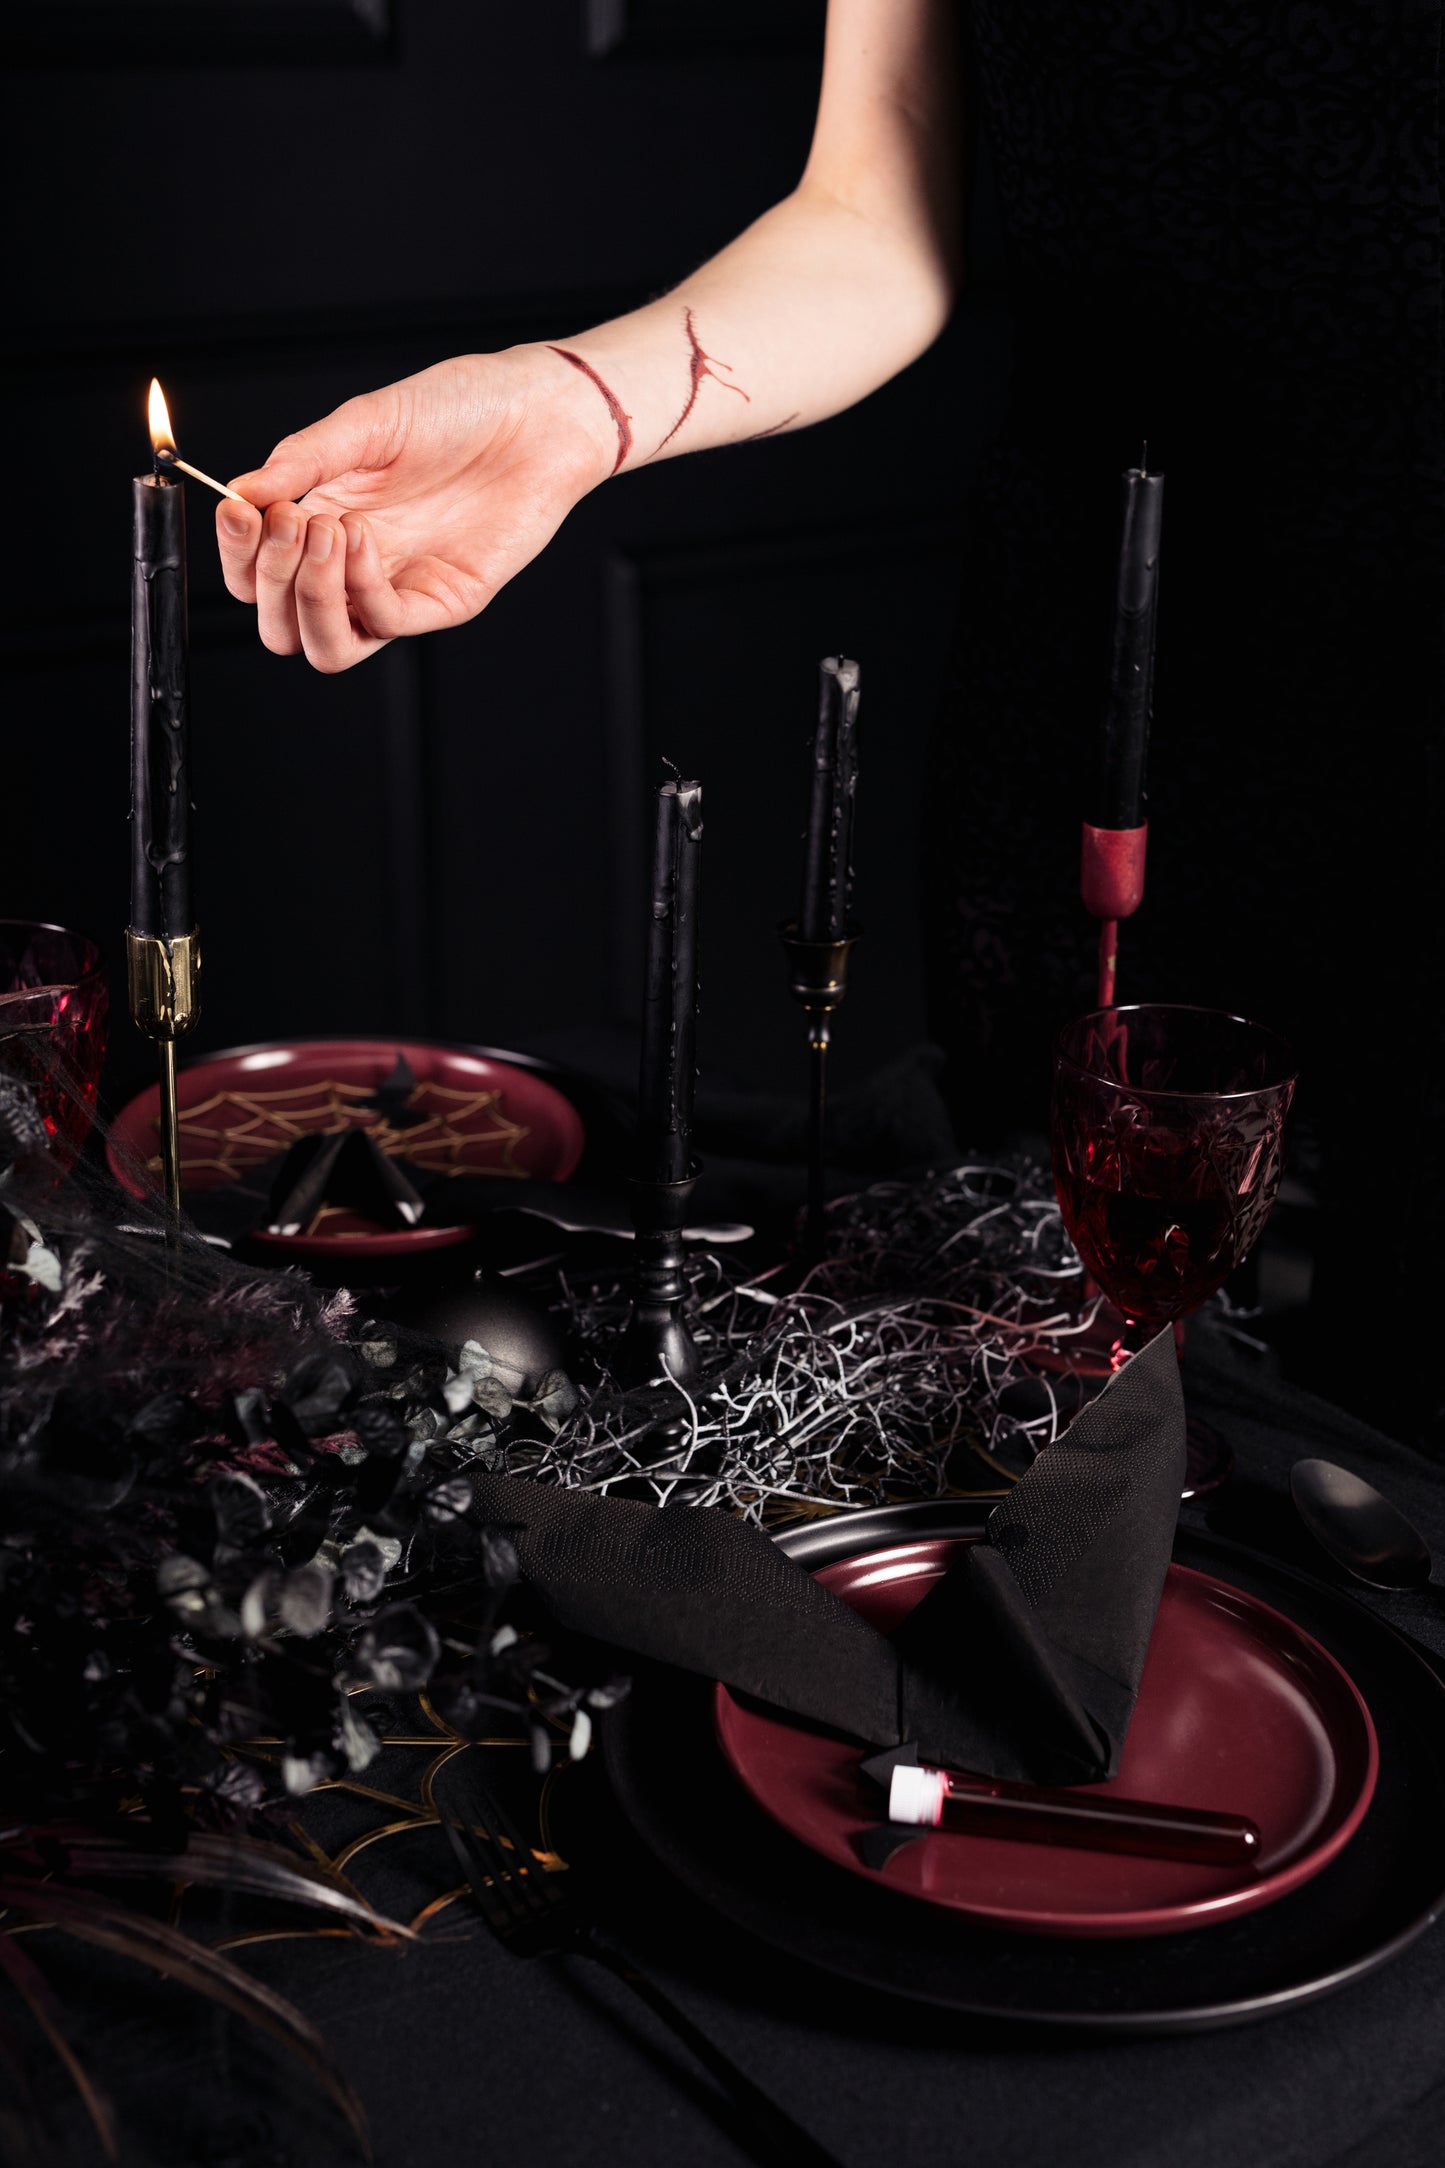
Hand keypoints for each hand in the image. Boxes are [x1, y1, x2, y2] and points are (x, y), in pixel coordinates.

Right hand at [216, 349, 616, 671]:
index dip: (237, 554)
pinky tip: (361, 536)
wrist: (534, 416)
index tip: (237, 510)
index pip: (255, 573)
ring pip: (324, 646)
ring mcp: (395, 589)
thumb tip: (240, 491)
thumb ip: (303, 459)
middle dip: (268, 579)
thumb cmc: (457, 409)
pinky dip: (359, 586)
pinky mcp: (440, 602)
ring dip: (308, 598)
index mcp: (322, 520)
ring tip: (326, 532)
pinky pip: (382, 624)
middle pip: (280, 623)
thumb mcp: (365, 423)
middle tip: (287, 521)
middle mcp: (352, 566)